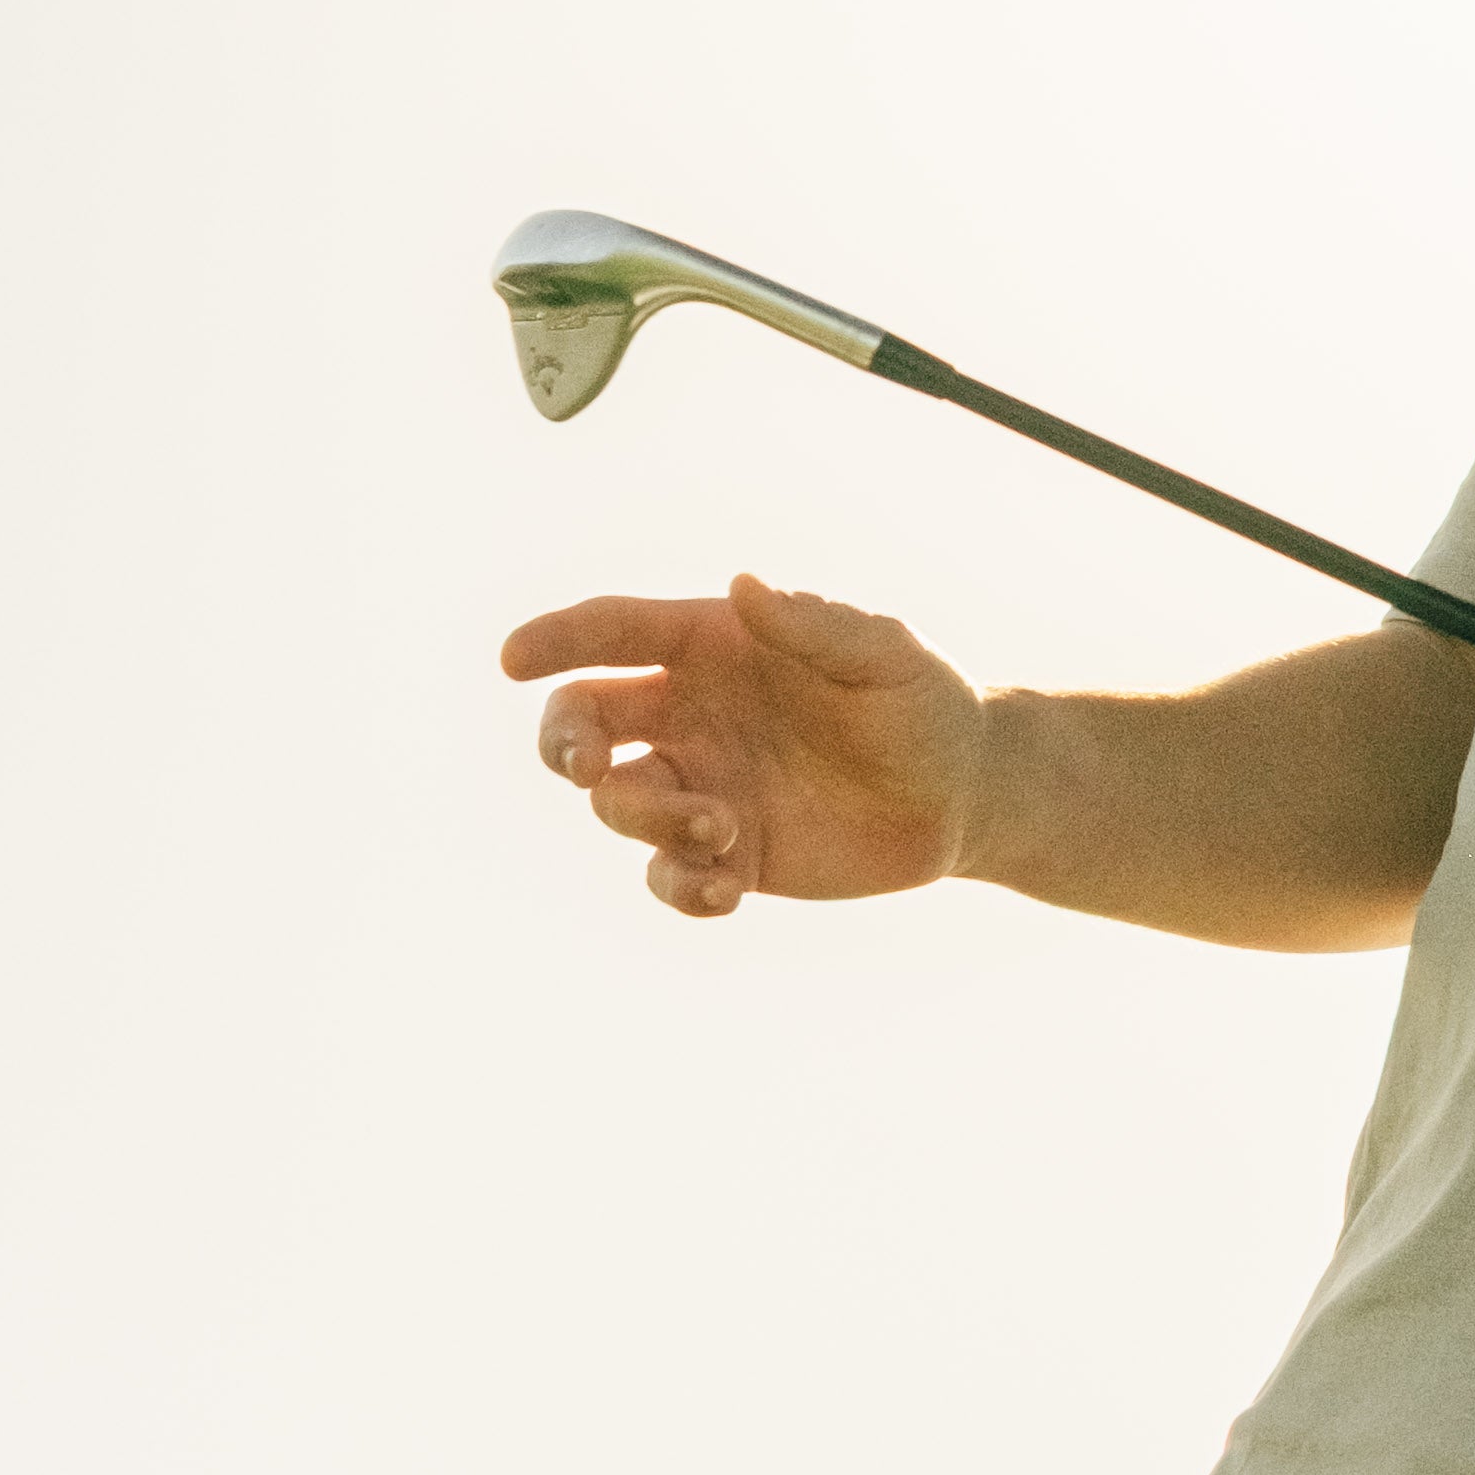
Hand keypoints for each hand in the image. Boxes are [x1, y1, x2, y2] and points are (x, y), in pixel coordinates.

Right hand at [500, 575, 991, 923]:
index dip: (557, 640)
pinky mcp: (726, 854)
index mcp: (714, 647)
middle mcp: (692, 715)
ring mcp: (702, 786)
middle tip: (592, 765)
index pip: (615, 633)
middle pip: (582, 721)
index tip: (513, 659)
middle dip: (565, 742)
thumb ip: (816, 622)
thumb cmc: (921, 700)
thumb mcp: (884, 653)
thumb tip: (744, 586)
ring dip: (647, 819)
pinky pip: (668, 875)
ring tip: (723, 828)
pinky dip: (680, 885)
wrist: (962, 792)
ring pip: (619, 804)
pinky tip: (725, 888)